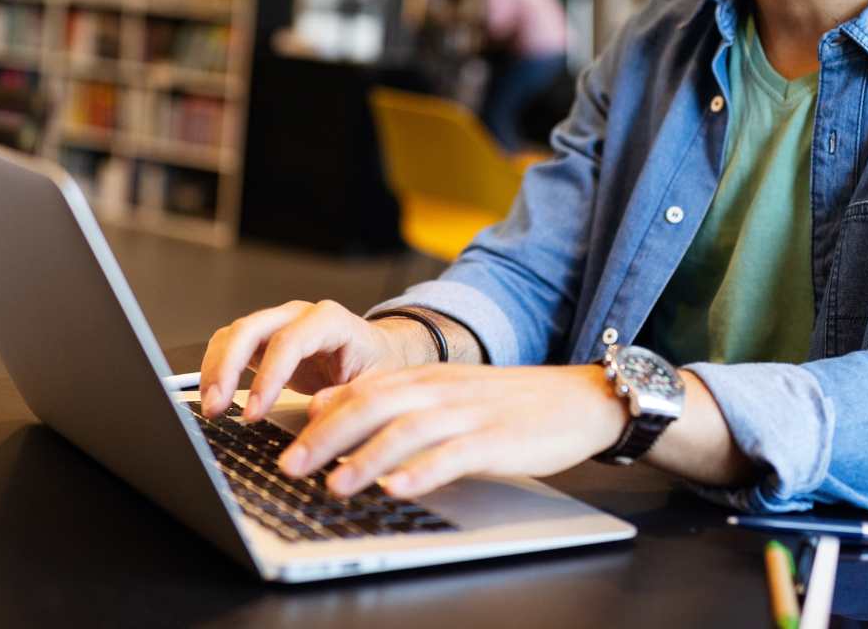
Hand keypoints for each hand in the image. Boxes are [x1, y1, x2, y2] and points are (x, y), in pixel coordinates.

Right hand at [199, 300, 436, 421]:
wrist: (379, 352)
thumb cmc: (379, 364)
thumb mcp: (378, 383)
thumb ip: (349, 396)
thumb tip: (316, 411)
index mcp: (331, 321)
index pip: (290, 340)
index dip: (268, 376)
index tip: (255, 413)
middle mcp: (300, 315)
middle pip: (252, 328)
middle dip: (228, 367)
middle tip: (217, 407)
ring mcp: (279, 325)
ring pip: (235, 333)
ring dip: (216, 368)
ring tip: (210, 408)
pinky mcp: (266, 341)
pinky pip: (231, 345)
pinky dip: (217, 368)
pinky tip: (215, 396)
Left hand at [277, 363, 629, 498]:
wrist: (580, 398)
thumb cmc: (512, 404)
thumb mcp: (450, 394)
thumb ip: (397, 401)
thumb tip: (333, 410)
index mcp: (431, 378)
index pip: (366, 389)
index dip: (323, 416)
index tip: (287, 443)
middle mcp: (445, 389)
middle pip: (377, 405)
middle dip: (329, 436)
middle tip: (292, 466)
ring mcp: (472, 412)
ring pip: (409, 428)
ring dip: (367, 456)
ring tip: (335, 485)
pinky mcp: (500, 438)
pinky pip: (457, 453)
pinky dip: (425, 470)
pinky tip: (402, 488)